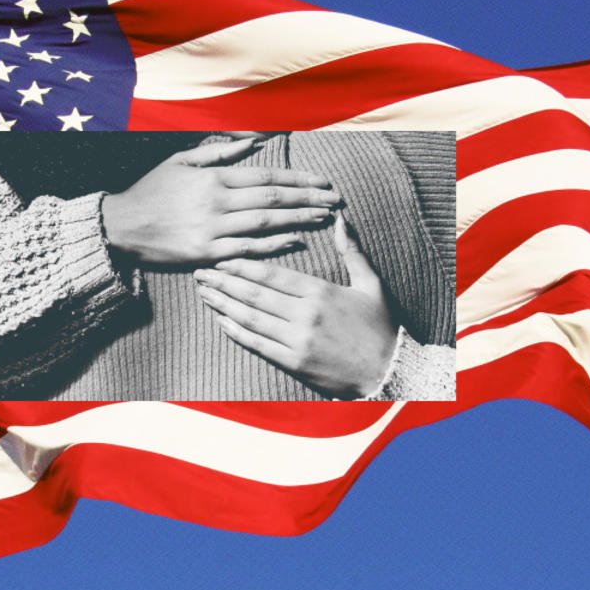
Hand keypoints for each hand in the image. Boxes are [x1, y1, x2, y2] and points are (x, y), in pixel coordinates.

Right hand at [101, 137, 340, 264]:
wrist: (121, 226)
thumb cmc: (153, 191)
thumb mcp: (183, 160)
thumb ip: (221, 150)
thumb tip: (256, 139)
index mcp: (214, 178)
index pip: (267, 177)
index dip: (299, 180)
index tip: (323, 182)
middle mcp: (217, 202)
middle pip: (273, 200)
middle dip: (309, 199)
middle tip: (336, 201)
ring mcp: (213, 229)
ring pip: (266, 224)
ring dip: (299, 220)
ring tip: (325, 218)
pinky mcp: (206, 253)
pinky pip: (247, 250)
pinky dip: (274, 246)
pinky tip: (296, 242)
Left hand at [194, 215, 397, 398]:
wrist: (389, 371)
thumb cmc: (380, 326)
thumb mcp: (371, 284)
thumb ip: (352, 251)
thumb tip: (340, 218)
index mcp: (320, 292)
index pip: (272, 274)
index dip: (243, 265)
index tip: (222, 258)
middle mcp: (305, 315)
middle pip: (255, 294)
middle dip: (224, 282)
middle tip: (200, 273)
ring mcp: (297, 340)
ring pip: (251, 318)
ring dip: (223, 304)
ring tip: (204, 294)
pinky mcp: (294, 363)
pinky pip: (258, 345)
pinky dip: (236, 332)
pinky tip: (221, 321)